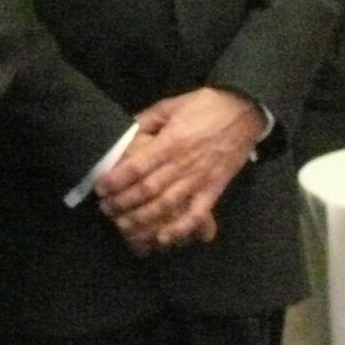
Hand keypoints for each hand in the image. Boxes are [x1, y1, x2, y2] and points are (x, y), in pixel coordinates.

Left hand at [96, 87, 259, 254]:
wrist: (244, 112)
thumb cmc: (204, 106)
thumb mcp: (170, 106)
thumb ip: (146, 120)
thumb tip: (126, 132)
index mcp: (171, 142)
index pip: (138, 166)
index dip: (117, 179)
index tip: (101, 188)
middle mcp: (184, 164)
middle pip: (149, 189)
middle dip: (124, 202)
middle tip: (106, 210)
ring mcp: (200, 179)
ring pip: (168, 204)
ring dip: (145, 219)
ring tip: (124, 227)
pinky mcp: (215, 189)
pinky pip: (197, 213)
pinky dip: (181, 228)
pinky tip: (164, 238)